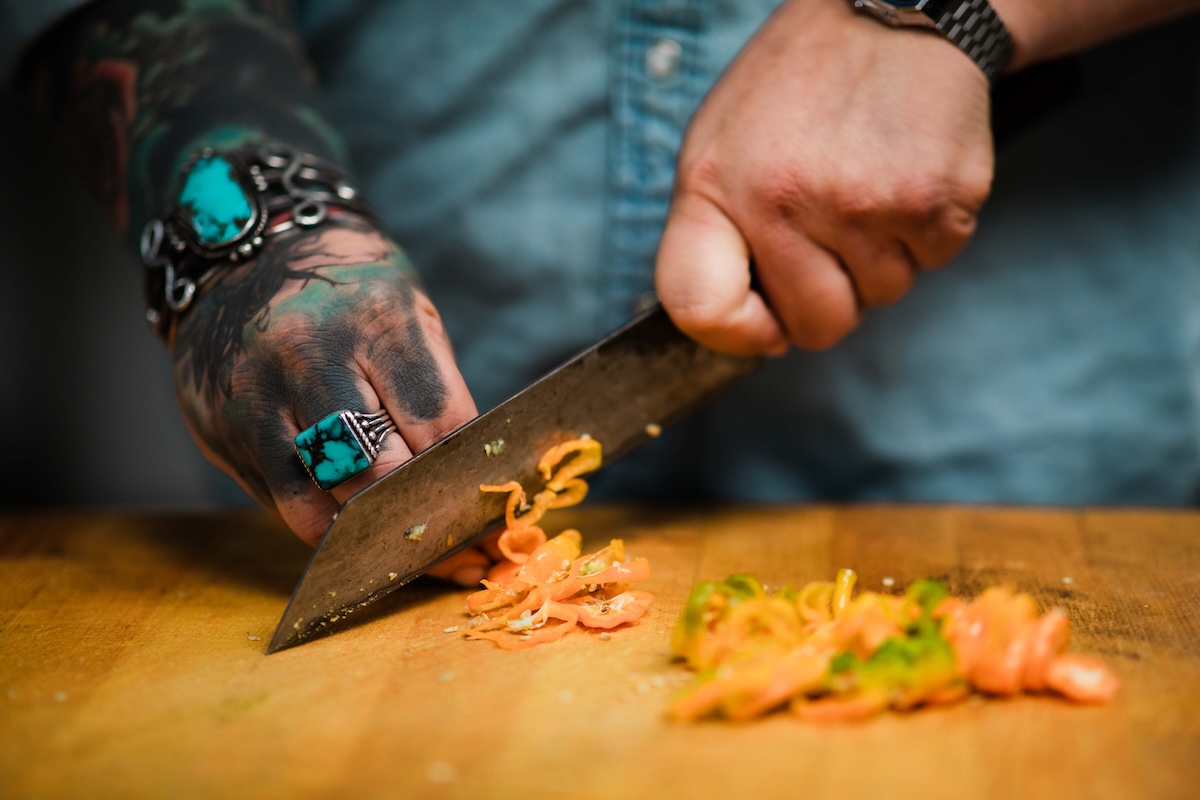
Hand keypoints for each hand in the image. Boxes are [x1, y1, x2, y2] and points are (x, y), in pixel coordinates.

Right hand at [170, 215, 491, 583]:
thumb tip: (467, 481)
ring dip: (363, 530)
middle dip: (415, 509)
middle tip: (444, 536)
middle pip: (374, 468)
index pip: (433, 420)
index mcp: (373, 320)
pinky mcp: (218, 426)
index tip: (477, 501)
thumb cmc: (348, 290)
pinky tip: (343, 520)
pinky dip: (316, 517)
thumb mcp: (409, 311)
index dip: (459, 470)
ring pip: (316, 498)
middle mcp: (306, 355)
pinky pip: (276, 498)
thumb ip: (437, 391)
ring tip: (394, 540)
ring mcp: (254, 394)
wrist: (243, 252)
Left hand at [656, 0, 994, 352]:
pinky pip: (934, 263)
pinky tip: (904, 174)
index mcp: (715, 184)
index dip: (736, 334)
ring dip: (879, 258)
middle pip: (815, 328)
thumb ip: (712, 237)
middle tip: (831, 232)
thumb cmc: (795, 89)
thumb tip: (746, 334)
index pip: (700, 308)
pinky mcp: (936, 199)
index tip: (762, 321)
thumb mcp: (716, 147)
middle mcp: (783, 197)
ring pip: (881, 298)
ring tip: (867, 183)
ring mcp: (863, 202)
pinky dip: (926, 233)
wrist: (892, 7)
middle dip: (827, 298)